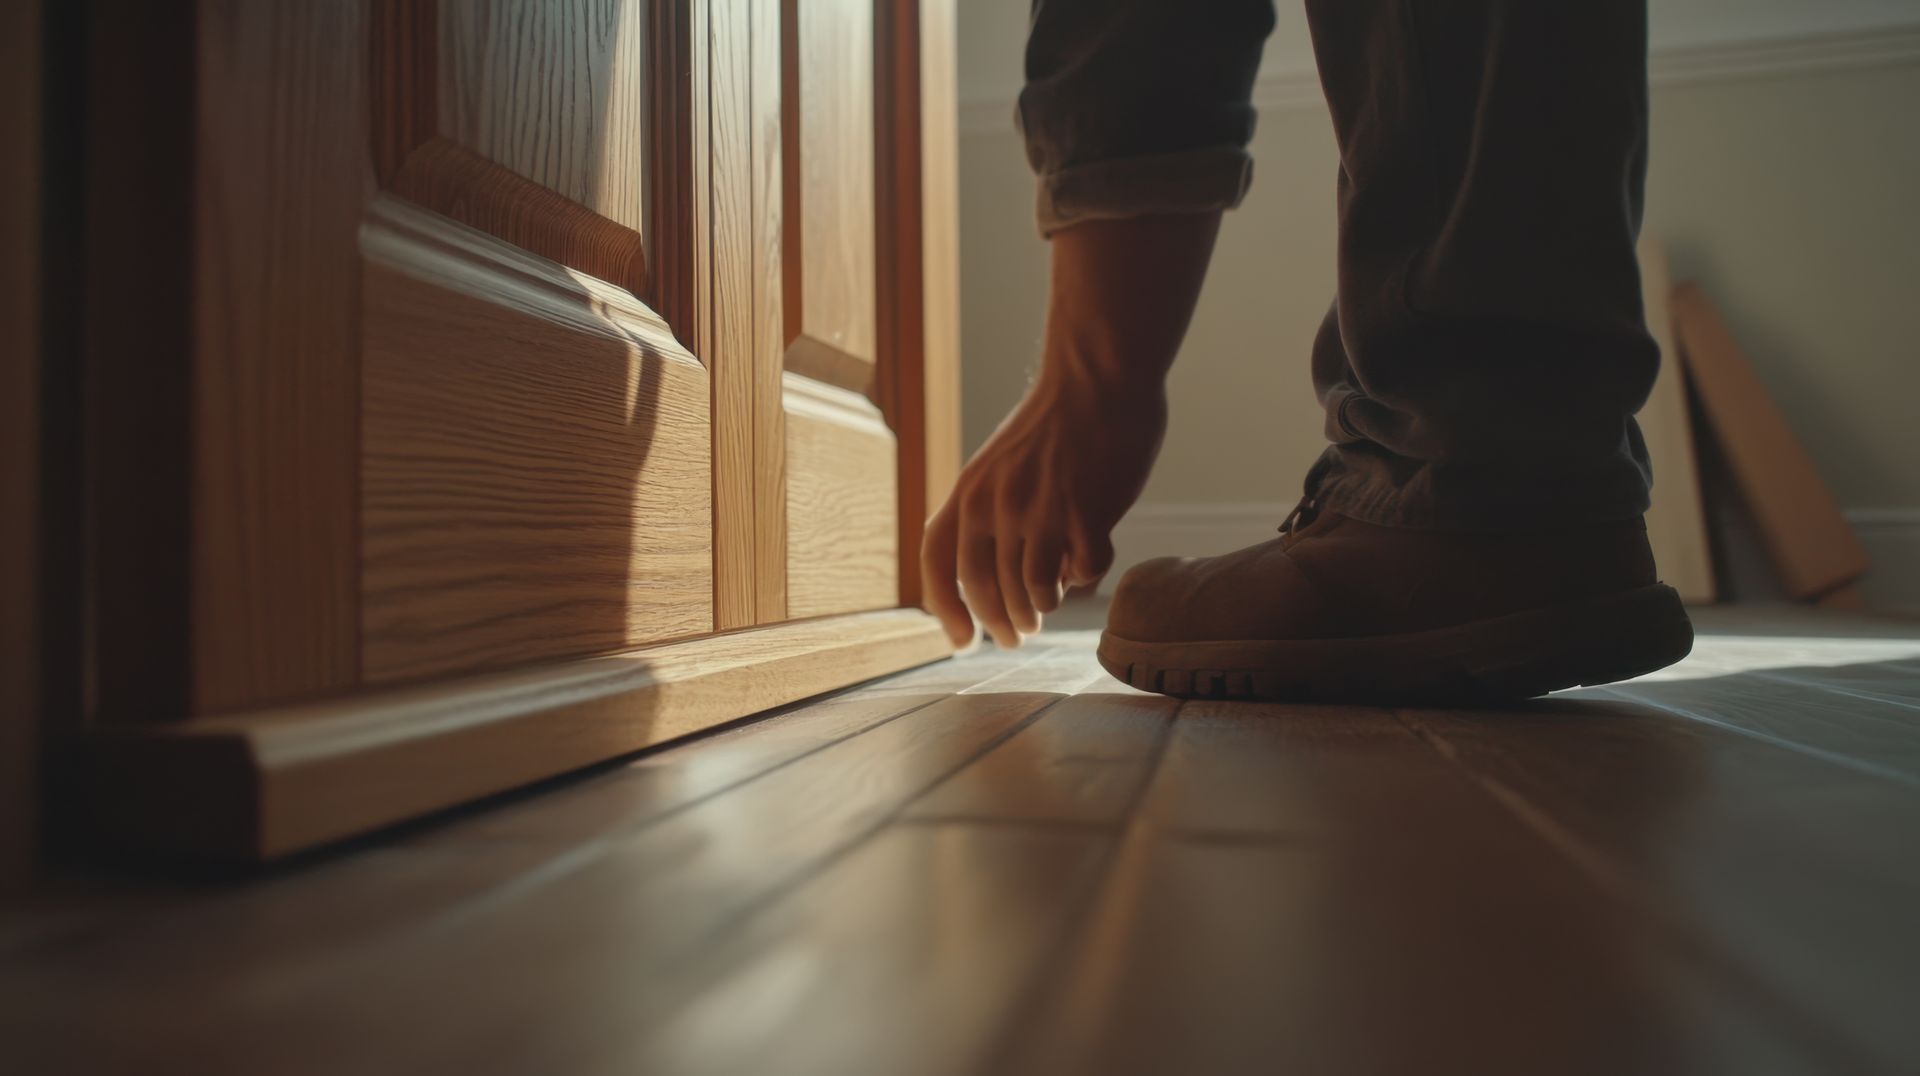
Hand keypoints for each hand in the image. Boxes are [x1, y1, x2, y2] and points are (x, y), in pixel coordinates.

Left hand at [921, 374, 1165, 647]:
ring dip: (1040, 609)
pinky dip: (1085, 577)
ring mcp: (1040, 511)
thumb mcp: (999, 463)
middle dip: (999, 624)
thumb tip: (998, 576)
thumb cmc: (1055, 423)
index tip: (961, 642)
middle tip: (1015, 638)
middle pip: (984, 589)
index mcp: (969, 491)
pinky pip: (1082, 572)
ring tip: (1047, 609)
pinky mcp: (1085, 514)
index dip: (944, 609)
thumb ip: (991, 509)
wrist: (1097, 377)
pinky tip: (1088, 561)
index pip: (937, 561)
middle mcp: (996, 505)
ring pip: (1032, 592)